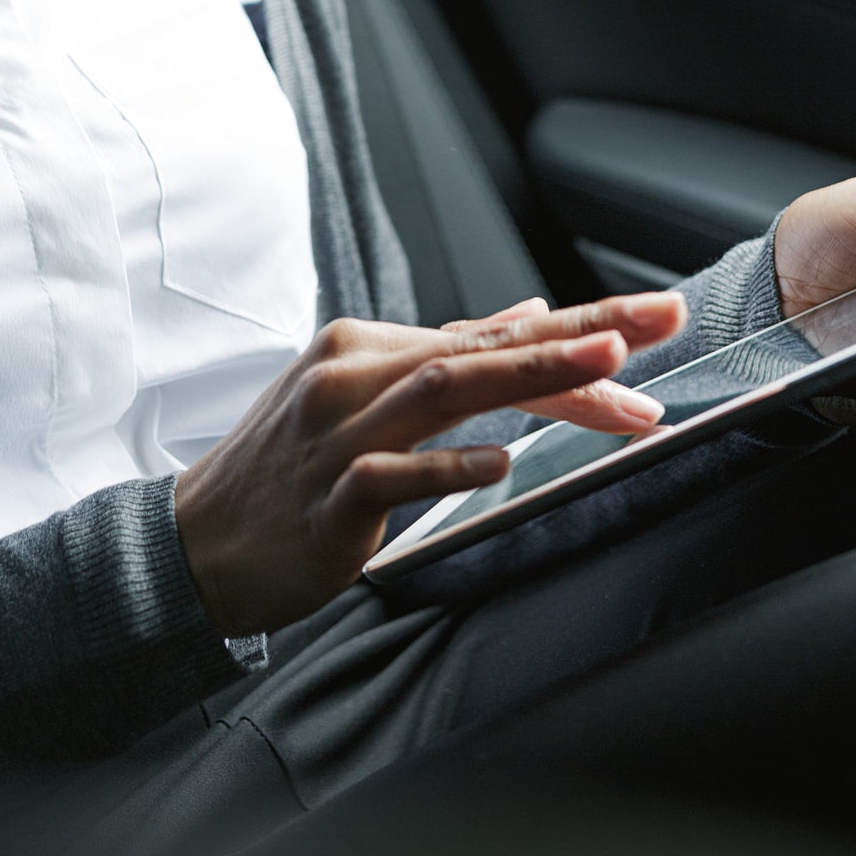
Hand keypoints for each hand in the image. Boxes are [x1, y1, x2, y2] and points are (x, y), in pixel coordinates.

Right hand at [173, 291, 684, 634]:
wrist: (195, 544)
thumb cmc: (288, 472)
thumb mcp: (364, 398)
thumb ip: (448, 356)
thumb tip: (529, 312)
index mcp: (367, 346)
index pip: (490, 331)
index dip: (577, 327)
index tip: (653, 320)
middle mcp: (354, 373)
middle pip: (481, 346)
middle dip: (581, 335)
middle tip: (660, 323)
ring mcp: (338, 431)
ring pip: (446, 388)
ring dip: (532, 377)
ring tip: (608, 372)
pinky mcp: (326, 494)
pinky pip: (393, 472)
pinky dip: (449, 463)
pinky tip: (502, 459)